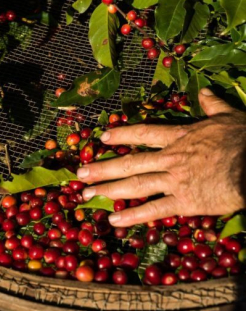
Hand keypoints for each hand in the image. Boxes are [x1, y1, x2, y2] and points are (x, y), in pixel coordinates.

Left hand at [77, 89, 245, 226]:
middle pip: (130, 162)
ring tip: (87, 194)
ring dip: (109, 189)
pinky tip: (115, 220)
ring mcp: (175, 181)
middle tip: (80, 174)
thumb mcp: (227, 116)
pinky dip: (133, 216)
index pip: (144, 133)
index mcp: (179, 137)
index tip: (103, 137)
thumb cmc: (243, 139)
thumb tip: (204, 91)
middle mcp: (170, 158)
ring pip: (135, 185)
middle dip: (103, 167)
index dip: (122, 134)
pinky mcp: (185, 202)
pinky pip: (154, 209)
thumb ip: (212, 104)